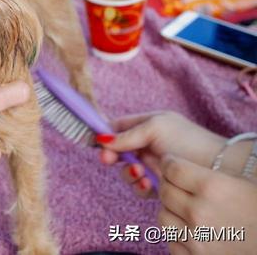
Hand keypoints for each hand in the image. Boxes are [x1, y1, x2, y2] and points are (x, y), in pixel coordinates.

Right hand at [96, 112, 224, 196]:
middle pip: (117, 151)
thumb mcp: (155, 128)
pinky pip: (138, 186)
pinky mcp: (158, 184)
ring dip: (127, 173)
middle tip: (108, 160)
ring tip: (138, 174)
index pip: (117, 127)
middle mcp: (147, 144)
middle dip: (111, 156)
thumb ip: (127, 134)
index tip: (93, 141)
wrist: (218, 167)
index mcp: (147, 124)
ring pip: (125, 171)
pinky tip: (147, 184)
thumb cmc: (188, 141)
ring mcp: (152, 165)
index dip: (104, 134)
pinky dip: (139, 186)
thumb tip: (101, 139)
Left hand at [158, 155, 256, 254]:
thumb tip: (178, 165)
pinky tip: (192, 230)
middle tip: (177, 184)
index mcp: (213, 187)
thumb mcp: (242, 183)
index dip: (169, 162)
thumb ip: (209, 174)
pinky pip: (172, 242)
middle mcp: (200, 212)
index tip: (170, 162)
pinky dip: (177, 235)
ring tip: (184, 208)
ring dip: (171, 210)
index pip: (172, 168)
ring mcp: (197, 238)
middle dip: (169, 184)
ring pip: (163, 216)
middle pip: (165, 191)